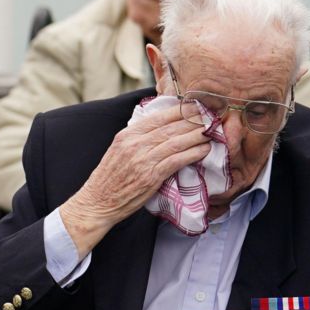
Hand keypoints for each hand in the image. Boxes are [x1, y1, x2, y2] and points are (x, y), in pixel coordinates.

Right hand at [58, 103, 210, 258]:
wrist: (97, 202)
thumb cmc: (110, 179)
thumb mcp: (119, 150)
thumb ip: (138, 138)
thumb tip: (161, 129)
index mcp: (127, 134)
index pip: (159, 116)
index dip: (181, 110)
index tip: (197, 107)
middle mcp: (134, 143)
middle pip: (171, 126)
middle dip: (194, 120)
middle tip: (211, 118)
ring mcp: (142, 160)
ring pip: (176, 141)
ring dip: (197, 135)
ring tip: (211, 132)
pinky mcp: (150, 176)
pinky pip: (177, 160)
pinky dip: (193, 153)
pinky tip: (204, 150)